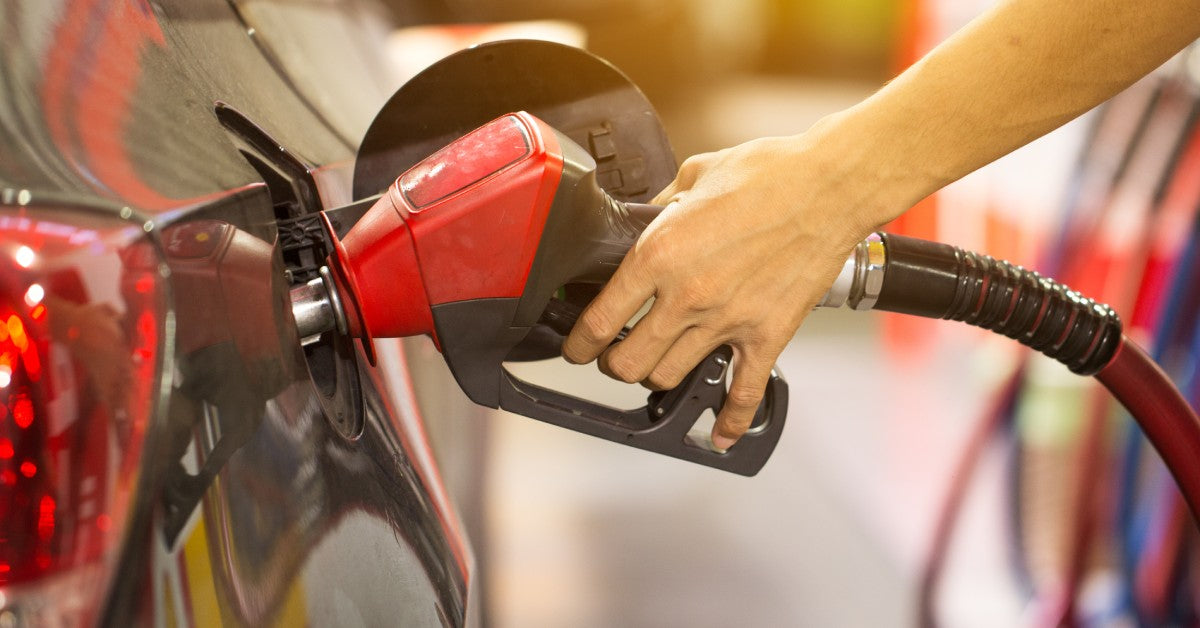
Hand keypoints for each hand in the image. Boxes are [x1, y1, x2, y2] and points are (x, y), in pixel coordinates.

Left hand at [563, 121, 896, 449]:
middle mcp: (686, 296)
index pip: (599, 320)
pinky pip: (743, 394)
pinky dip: (730, 422)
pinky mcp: (767, 336)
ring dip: (657, 377)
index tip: (577, 346)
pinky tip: (720, 435)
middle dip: (614, 364)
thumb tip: (649, 218)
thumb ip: (662, 206)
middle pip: (627, 363)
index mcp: (658, 254)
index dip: (579, 342)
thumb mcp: (694, 175)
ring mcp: (727, 321)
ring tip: (658, 366)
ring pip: (670, 379)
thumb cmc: (769, 173)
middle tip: (614, 356)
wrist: (831, 186)